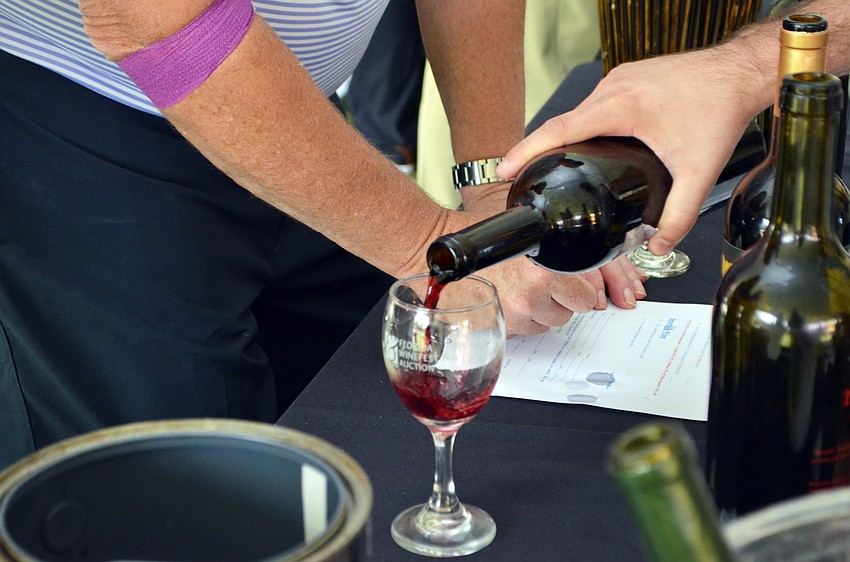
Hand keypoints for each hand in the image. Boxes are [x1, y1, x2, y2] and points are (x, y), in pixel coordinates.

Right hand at [471, 253, 645, 336]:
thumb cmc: (492, 238)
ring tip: (524, 288)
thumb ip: (569, 246)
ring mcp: (515, 317)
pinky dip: (522, 319)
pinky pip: (525, 331)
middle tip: (544, 282)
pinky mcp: (502, 329)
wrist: (456, 254)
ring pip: (546, 324)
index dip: (581, 289)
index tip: (574, 283)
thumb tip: (608, 257)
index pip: (587, 298)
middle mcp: (531, 297)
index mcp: (545, 272)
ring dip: (540, 311)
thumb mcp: (536, 233)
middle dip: (560, 301)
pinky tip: (512, 298)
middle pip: (568, 315)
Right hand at [496, 47, 767, 255]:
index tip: (504, 170)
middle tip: (524, 177)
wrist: (739, 73)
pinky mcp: (627, 78)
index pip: (558, 129)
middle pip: (563, 122)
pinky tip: (586, 142)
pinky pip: (595, 103)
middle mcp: (613, 88)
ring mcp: (619, 79)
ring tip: (551, 164)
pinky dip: (583, 124)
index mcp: (619, 107)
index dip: (526, 151)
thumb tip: (658, 246)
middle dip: (540, 149)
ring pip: (580, 112)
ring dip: (564, 136)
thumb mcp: (698, 172)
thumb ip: (678, 216)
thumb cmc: (719, 109)